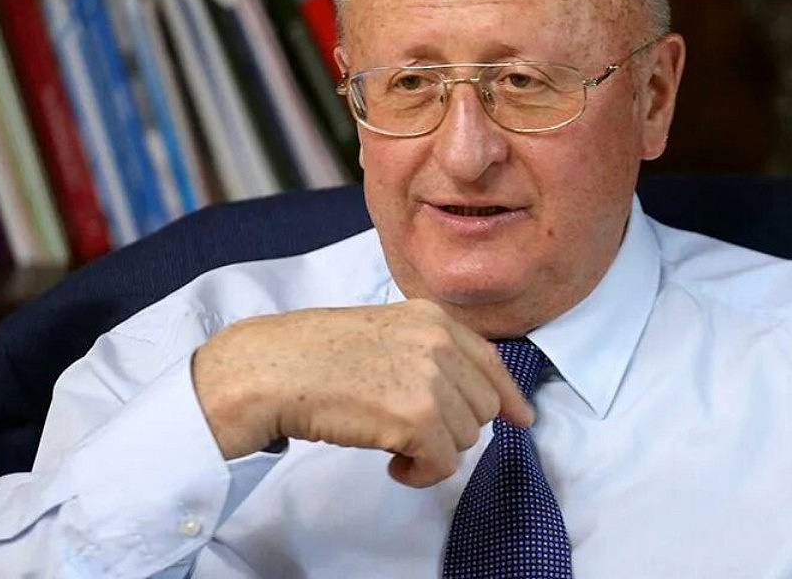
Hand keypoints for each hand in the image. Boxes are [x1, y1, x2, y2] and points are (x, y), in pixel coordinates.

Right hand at [191, 299, 533, 486]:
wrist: (271, 370)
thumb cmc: (313, 355)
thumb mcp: (383, 332)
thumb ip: (429, 353)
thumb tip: (472, 395)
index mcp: (432, 318)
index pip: (491, 361)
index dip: (507, 395)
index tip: (520, 416)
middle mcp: (439, 342)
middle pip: (482, 406)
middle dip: (454, 427)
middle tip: (411, 432)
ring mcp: (430, 379)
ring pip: (467, 438)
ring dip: (433, 451)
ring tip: (392, 443)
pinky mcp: (417, 418)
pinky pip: (444, 464)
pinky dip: (420, 474)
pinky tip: (391, 463)